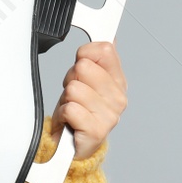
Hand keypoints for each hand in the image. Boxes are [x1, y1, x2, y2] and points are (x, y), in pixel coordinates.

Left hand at [49, 40, 126, 159]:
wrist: (73, 147)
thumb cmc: (80, 113)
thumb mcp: (87, 81)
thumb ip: (96, 59)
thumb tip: (108, 36)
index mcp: (118, 81)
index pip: (104, 49)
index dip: (85, 54)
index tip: (82, 68)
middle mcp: (118, 97)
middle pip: (84, 67)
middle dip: (71, 79)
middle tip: (73, 96)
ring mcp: (110, 115)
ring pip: (74, 88)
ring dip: (65, 99)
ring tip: (71, 109)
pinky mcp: (97, 130)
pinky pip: (69, 108)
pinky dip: (62, 114)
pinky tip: (69, 121)